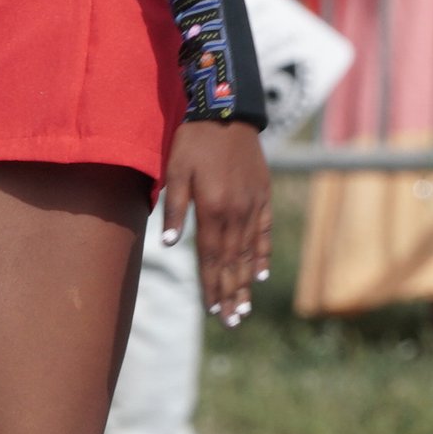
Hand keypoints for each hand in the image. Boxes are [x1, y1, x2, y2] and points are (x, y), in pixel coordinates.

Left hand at [163, 120, 273, 326]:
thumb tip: (168, 244)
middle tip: (231, 321)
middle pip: (233, 262)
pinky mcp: (262, 197)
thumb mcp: (175, 171)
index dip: (211, 286)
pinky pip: (264, 232)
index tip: (212, 310)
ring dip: (245, 282)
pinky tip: (261, 274)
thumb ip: (175, 208)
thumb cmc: (194, 141)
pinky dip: (262, 254)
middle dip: (231, 294)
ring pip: (249, 253)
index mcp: (213, 209)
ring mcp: (253, 206)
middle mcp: (237, 213)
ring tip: (244, 308)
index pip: (211, 258)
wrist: (228, 112)